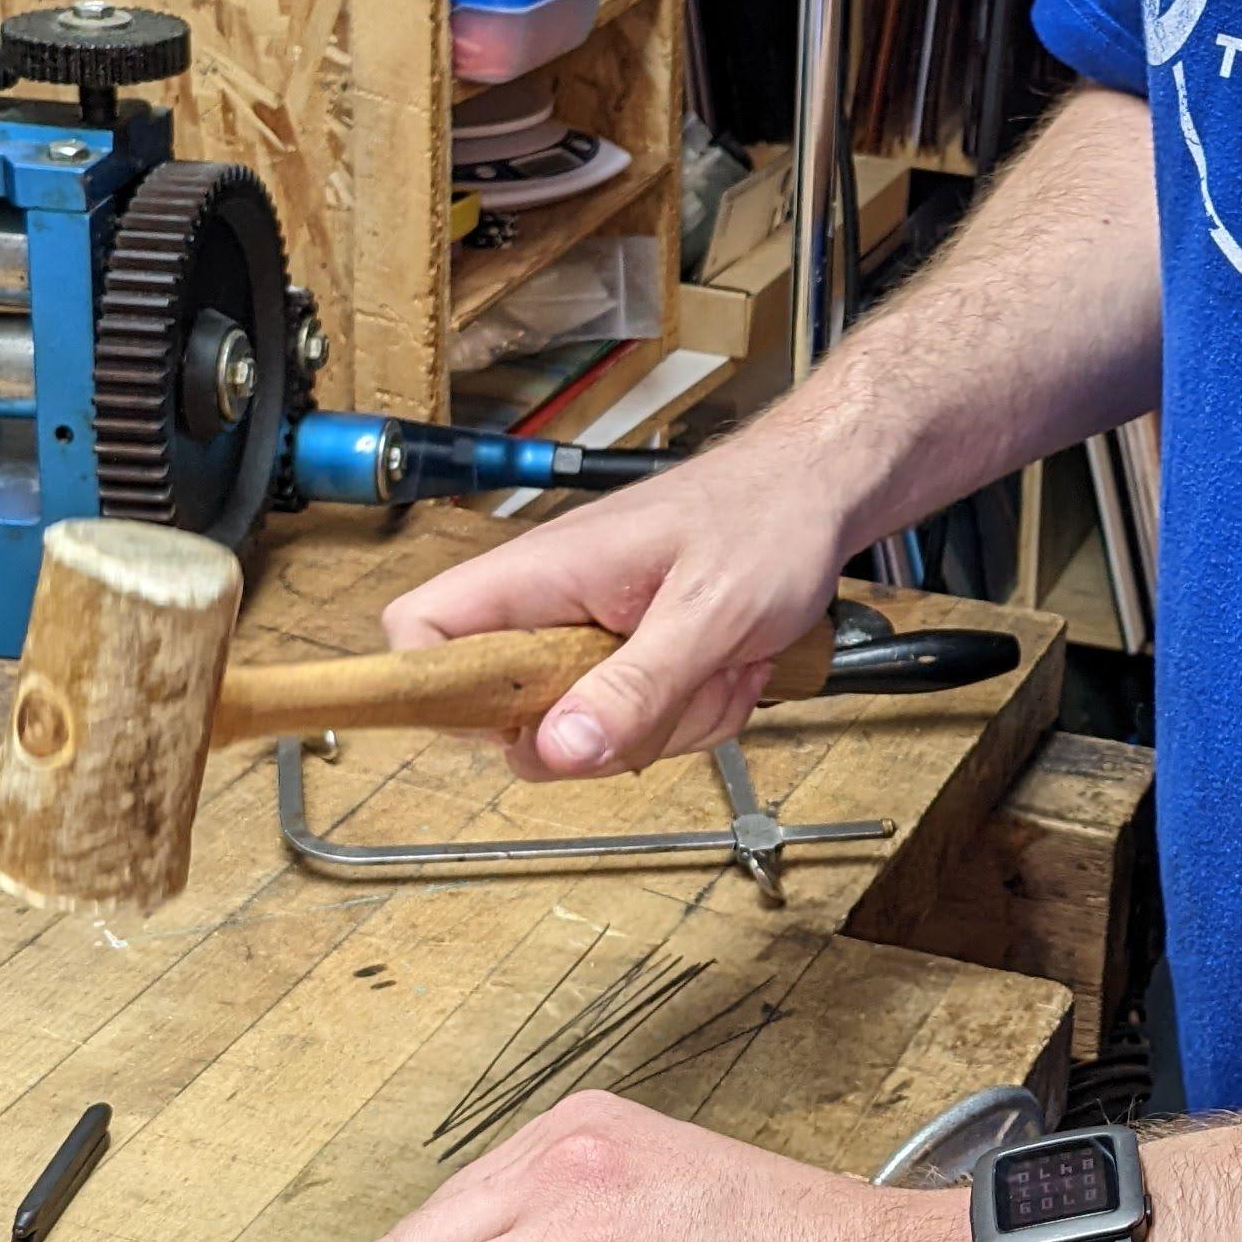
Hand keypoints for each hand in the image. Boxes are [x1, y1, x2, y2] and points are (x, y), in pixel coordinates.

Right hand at [380, 440, 856, 778]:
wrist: (821, 491)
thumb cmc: (767, 519)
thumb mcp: (709, 613)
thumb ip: (632, 687)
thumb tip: (554, 750)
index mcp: (543, 572)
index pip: (420, 629)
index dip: (438, 689)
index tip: (514, 721)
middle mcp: (552, 604)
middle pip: (511, 717)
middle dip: (599, 731)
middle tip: (666, 688)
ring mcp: (591, 635)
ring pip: (588, 732)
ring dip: (667, 719)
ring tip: (718, 658)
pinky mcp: (631, 657)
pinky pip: (638, 725)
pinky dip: (694, 711)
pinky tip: (729, 664)